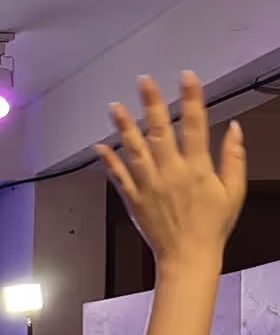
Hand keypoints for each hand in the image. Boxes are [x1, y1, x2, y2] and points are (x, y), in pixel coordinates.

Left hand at [95, 72, 245, 270]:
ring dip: (124, 126)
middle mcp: (169, 173)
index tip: (186, 77)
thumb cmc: (212, 227)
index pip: (195, 125)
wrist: (187, 257)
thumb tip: (235, 128)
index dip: (191, 98)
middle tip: (144, 81)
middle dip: (152, 103)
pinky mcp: (134, 201)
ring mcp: (148, 187)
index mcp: (197, 168)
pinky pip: (118, 178)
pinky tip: (99, 147)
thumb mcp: (234, 191)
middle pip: (159, 131)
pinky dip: (108, 162)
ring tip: (115, 106)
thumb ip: (234, 157)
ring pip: (134, 150)